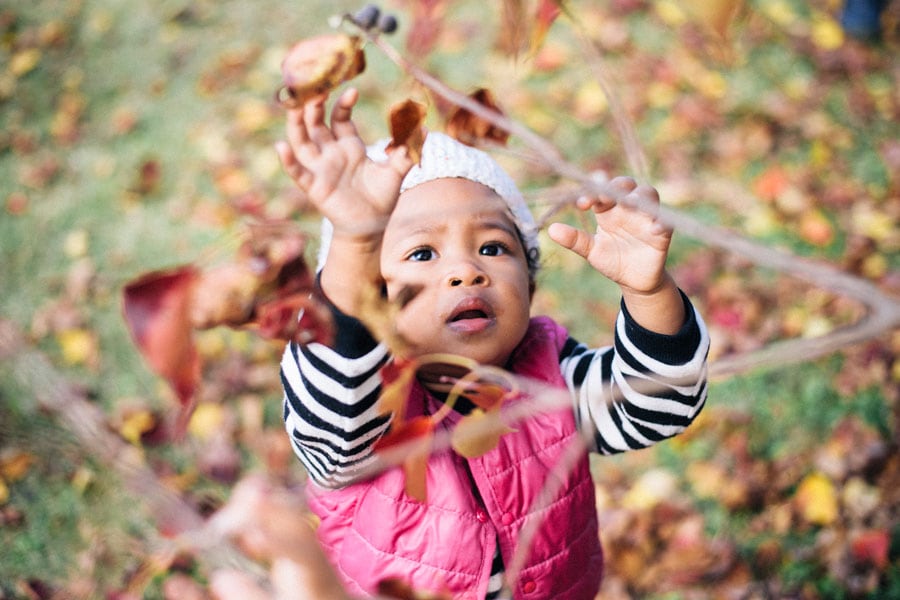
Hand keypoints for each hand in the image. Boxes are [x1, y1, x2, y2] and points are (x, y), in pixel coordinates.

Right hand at [275, 88, 414, 242]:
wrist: (371, 227)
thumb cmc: (381, 198)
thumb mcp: (396, 172)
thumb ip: (406, 151)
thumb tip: (424, 130)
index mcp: (349, 145)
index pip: (340, 117)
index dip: (343, 103)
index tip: (351, 91)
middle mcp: (331, 153)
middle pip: (316, 123)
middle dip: (315, 105)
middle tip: (318, 87)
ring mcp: (321, 168)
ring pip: (302, 141)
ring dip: (296, 123)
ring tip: (294, 105)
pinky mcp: (314, 187)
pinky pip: (298, 172)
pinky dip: (289, 161)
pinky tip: (281, 147)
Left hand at [548, 176, 671, 294]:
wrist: (634, 282)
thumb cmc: (613, 260)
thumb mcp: (591, 251)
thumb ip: (574, 240)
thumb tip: (551, 229)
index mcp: (609, 210)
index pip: (601, 192)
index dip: (592, 193)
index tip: (581, 204)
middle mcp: (628, 208)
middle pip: (626, 185)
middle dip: (616, 186)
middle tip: (604, 197)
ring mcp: (646, 217)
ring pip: (648, 194)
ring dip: (640, 197)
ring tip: (630, 205)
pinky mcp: (662, 232)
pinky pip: (666, 222)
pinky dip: (661, 222)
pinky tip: (653, 229)